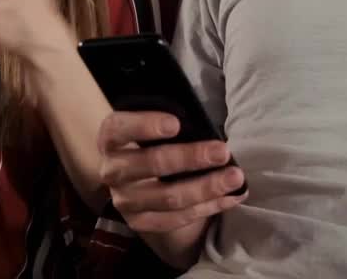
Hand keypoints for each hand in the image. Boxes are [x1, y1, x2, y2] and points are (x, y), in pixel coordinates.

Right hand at [98, 111, 246, 233]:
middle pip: (151, 164)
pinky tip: (230, 198)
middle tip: (222, 152)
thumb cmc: (150, 142)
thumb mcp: (150, 127)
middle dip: (191, 157)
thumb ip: (168, 124)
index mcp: (110, 139)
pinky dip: (208, 208)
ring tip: (235, 178)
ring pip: (168, 197)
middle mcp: (112, 170)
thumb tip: (204, 126)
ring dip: (206, 188)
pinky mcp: (139, 223)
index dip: (145, 125)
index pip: (119, 129)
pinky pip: (176, 219)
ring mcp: (124, 200)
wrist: (134, 180)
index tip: (176, 124)